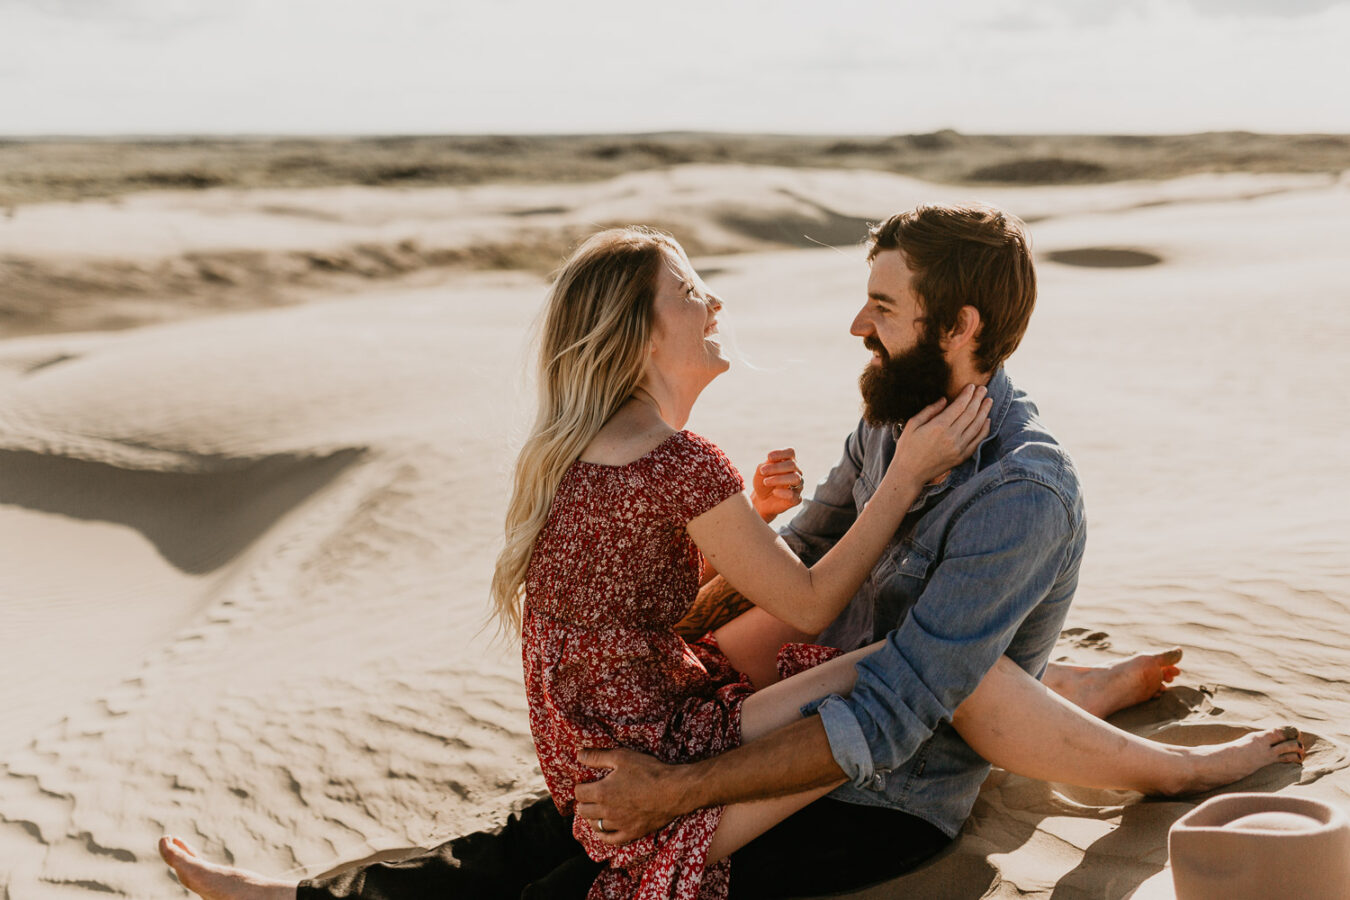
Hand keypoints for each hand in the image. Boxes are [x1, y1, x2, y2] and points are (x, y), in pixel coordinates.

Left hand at [573, 747, 690, 844]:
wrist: (673, 790)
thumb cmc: (648, 771)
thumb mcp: (622, 757)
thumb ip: (597, 757)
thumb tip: (579, 755)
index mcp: (601, 792)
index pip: (579, 793)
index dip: (581, 787)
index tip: (586, 783)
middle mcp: (606, 811)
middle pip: (583, 811)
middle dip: (584, 802)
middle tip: (590, 796)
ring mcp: (618, 824)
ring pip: (595, 826)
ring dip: (592, 818)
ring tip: (596, 811)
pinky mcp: (631, 833)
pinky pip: (610, 839)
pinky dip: (603, 835)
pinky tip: (603, 829)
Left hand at [750, 448, 804, 522]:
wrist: (761, 501)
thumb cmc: (762, 483)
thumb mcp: (760, 472)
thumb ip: (766, 465)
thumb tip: (771, 461)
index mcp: (789, 462)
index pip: (790, 453)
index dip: (781, 453)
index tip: (769, 457)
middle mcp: (796, 472)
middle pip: (792, 465)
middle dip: (776, 467)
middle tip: (762, 471)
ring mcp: (798, 486)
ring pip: (795, 478)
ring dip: (779, 479)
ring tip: (766, 482)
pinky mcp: (796, 499)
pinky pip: (794, 495)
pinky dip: (783, 493)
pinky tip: (774, 492)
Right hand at [889, 384, 991, 485]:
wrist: (910, 473)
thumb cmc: (907, 448)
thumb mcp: (912, 425)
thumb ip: (929, 411)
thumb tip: (945, 400)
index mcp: (938, 427)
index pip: (959, 406)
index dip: (967, 395)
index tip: (971, 386)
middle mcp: (951, 437)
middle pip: (970, 414)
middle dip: (978, 399)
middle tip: (983, 389)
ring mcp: (958, 448)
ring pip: (977, 426)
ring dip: (984, 412)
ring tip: (988, 401)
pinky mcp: (962, 457)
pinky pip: (977, 441)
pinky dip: (984, 430)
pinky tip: (987, 420)